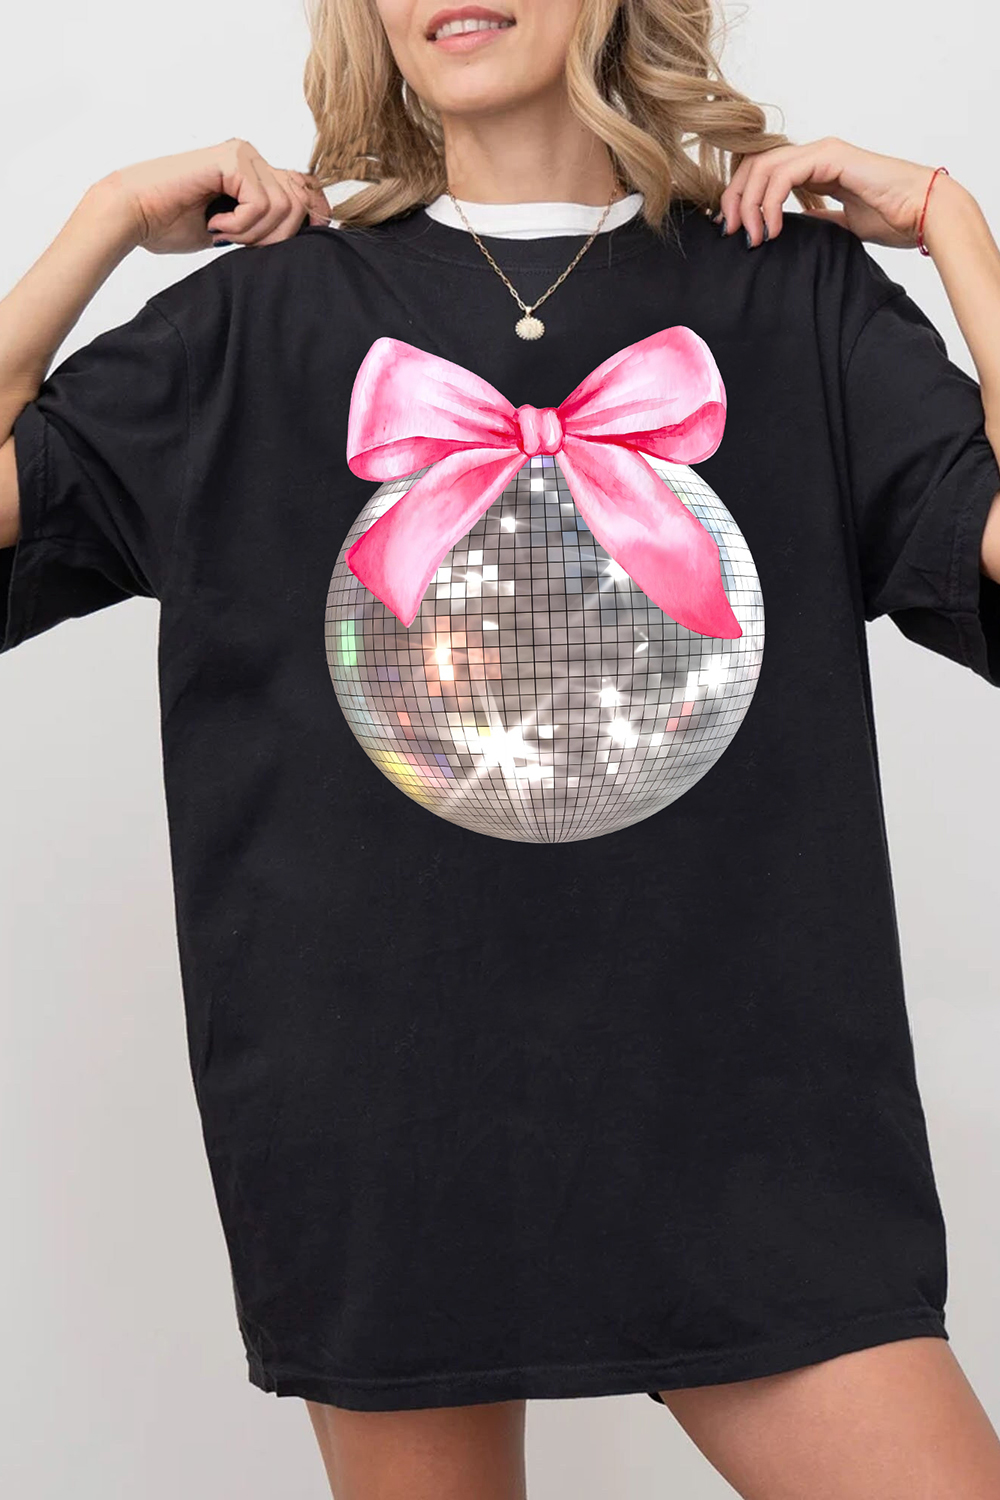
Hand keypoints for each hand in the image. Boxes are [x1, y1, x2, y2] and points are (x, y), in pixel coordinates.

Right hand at [96, 137, 331, 255]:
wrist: (131, 215)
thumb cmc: (170, 224)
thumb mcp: (232, 229)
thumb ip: (263, 223)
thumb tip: (307, 227)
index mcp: (251, 170)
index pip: (304, 187)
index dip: (316, 213)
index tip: (313, 235)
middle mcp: (249, 156)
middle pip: (298, 202)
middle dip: (275, 237)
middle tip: (237, 242)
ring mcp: (241, 153)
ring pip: (283, 207)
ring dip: (253, 233)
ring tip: (221, 232)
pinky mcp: (231, 159)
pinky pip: (261, 204)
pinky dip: (241, 225)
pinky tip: (215, 224)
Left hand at [715, 136, 960, 250]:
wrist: (923, 213)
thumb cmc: (893, 219)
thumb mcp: (840, 224)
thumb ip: (815, 219)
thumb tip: (792, 227)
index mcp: (815, 168)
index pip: (762, 174)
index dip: (740, 200)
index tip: (734, 233)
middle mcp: (815, 155)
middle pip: (753, 165)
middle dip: (734, 200)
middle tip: (732, 233)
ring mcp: (822, 152)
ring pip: (763, 167)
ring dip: (748, 204)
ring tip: (753, 237)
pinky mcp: (830, 157)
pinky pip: (784, 174)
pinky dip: (769, 202)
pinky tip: (774, 229)